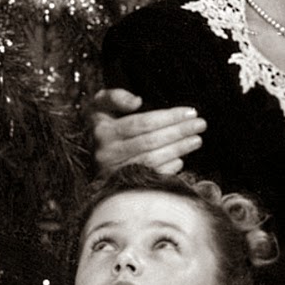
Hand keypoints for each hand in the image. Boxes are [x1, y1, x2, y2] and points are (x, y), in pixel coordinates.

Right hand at [87, 89, 204, 173]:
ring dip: (178, 149)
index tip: (191, 111)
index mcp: (103, 131)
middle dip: (179, 132)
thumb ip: (115, 96)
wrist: (84, 156)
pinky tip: (181, 160)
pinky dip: (167, 169)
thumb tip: (137, 101)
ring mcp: (114, 172)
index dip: (169, 117)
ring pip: (152, 160)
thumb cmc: (101, 126)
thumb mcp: (100, 105)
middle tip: (200, 124)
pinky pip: (149, 178)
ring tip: (197, 140)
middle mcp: (107, 154)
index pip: (142, 123)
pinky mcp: (121, 187)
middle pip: (150, 141)